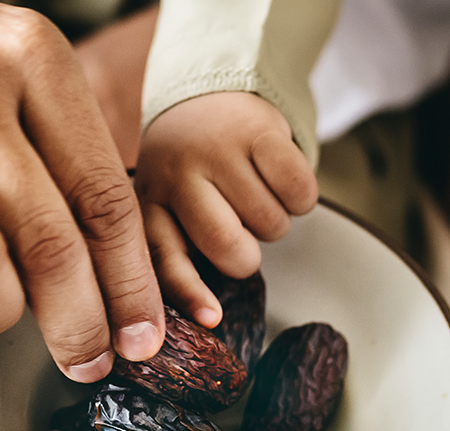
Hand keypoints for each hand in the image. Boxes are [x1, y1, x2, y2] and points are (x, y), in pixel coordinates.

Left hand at [136, 93, 317, 326]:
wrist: (208, 92)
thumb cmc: (190, 170)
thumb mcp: (167, 207)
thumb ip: (175, 252)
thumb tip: (205, 317)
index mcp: (149, 204)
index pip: (166, 259)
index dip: (190, 293)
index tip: (213, 319)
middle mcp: (177, 176)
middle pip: (231, 249)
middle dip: (248, 256)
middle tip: (240, 230)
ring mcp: (217, 150)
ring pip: (272, 226)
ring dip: (274, 221)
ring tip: (252, 192)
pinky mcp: (259, 130)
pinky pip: (300, 193)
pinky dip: (300, 197)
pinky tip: (278, 179)